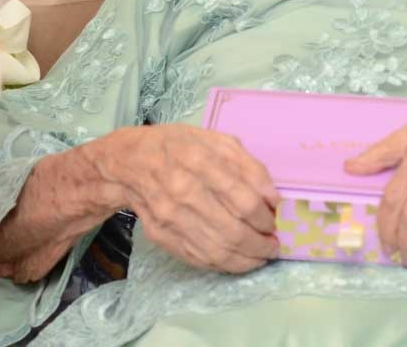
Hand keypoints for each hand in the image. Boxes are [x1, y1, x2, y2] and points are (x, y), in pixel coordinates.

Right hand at [100, 124, 281, 273]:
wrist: (129, 163)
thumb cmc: (179, 146)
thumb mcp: (217, 140)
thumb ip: (248, 166)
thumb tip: (273, 197)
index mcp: (199, 161)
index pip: (242, 199)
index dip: (265, 216)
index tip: (276, 221)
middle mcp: (183, 191)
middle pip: (232, 230)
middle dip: (260, 243)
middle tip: (275, 244)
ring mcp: (170, 218)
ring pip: (217, 251)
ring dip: (247, 259)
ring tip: (263, 255)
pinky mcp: (162, 236)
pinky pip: (199, 259)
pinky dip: (224, 264)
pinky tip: (239, 259)